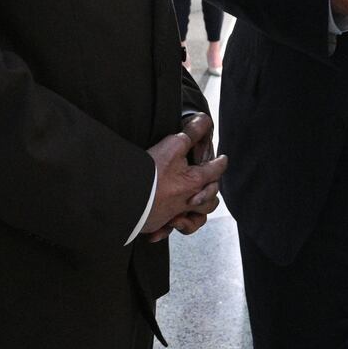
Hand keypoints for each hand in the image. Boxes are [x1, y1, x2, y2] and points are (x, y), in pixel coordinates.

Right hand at [141, 117, 225, 240]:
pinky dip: (171, 227)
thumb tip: (204, 119)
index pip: (215, 171)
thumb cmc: (151, 172)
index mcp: (194, 182)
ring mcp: (172, 214)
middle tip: (210, 185)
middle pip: (209, 201)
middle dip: (211, 193)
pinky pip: (170, 229)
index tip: (223, 159)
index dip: (220, 163)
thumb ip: (191, 133)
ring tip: (193, 205)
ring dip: (196, 214)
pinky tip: (170, 222)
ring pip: (195, 219)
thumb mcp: (173, 145)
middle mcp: (187, 201)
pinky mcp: (156, 223)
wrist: (124, 197)